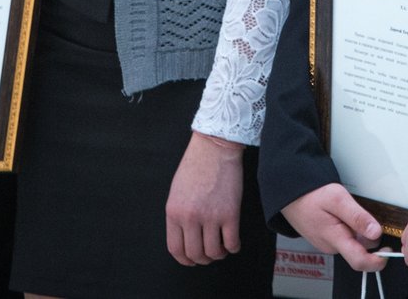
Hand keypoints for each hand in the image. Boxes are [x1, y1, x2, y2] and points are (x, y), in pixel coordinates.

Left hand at [166, 131, 244, 265]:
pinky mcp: (230, 213)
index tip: (192, 260)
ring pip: (214, 252)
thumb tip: (185, 238)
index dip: (185, 260)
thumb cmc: (196, 166)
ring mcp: (211, 216)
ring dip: (219, 254)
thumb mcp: (176, 192)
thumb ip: (178, 215)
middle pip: (196, 254)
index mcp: (174, 212)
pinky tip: (233, 242)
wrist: (215, 147)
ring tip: (222, 247)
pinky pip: (232, 242)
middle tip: (210, 255)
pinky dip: (233, 247)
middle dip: (203, 259)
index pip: (176, 249)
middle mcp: (190, 217)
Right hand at [280, 183, 386, 272]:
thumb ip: (358, 216)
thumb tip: (376, 232)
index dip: (378, 261)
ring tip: (348, 211)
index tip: (388, 250)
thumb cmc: (311, 195)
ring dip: (358, 230)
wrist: (290, 194)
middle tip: (362, 214)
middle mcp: (332, 246)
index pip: (360, 261)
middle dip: (368, 235)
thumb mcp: (338, 198)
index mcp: (335, 239)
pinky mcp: (327, 239)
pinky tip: (341, 215)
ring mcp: (329, 244)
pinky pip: (345, 237)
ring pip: (354, 242)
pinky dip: (349, 228)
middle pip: (361, 249)